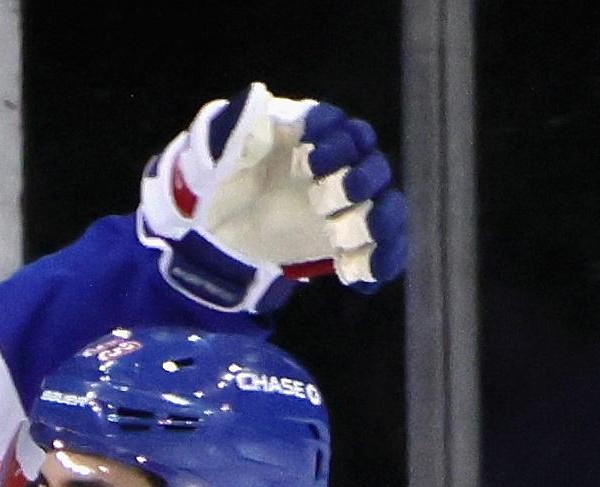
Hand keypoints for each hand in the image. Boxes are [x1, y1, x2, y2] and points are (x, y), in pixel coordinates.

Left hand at [134, 84, 407, 313]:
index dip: (333, 139)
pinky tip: (360, 275)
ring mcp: (347, 205)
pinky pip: (378, 249)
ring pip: (385, 207)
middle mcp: (339, 167)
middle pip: (371, 166)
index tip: (309, 156)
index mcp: (311, 136)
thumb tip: (256, 98)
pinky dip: (380, 260)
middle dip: (359, 179)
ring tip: (348, 236)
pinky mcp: (347, 240)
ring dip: (380, 220)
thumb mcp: (214, 151)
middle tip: (326, 199)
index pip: (339, 128)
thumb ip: (233, 127)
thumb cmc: (219, 180)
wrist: (215, 228)